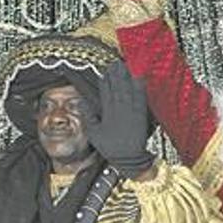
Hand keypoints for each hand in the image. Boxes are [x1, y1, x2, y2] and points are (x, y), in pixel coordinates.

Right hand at [85, 61, 155, 178]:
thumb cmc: (110, 147)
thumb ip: (88, 117)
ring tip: (125, 67)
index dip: (105, 82)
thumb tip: (81, 101)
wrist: (129, 159)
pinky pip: (140, 99)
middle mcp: (118, 112)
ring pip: (127, 92)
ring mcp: (131, 113)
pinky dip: (139, 88)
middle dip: (116, 75)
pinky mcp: (142, 116)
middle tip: (115, 63)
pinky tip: (139, 78)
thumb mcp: (94, 134)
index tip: (105, 71)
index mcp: (107, 115)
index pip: (105, 94)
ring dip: (126, 78)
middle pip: (116, 89)